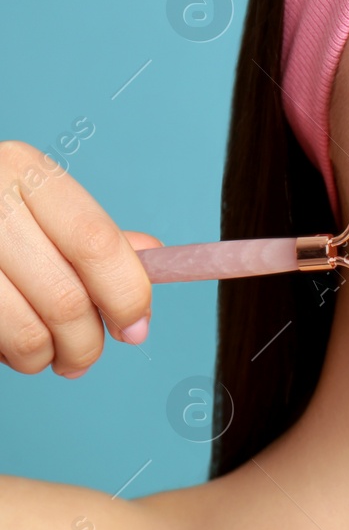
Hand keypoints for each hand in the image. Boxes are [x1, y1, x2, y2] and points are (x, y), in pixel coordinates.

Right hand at [0, 141, 160, 376]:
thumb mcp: (35, 207)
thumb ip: (90, 237)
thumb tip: (153, 257)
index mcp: (24, 171)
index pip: (96, 243)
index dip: (127, 294)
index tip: (136, 329)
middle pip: (64, 296)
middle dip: (86, 343)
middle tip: (82, 358)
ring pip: (23, 329)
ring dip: (42, 358)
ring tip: (41, 356)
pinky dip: (4, 354)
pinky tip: (2, 343)